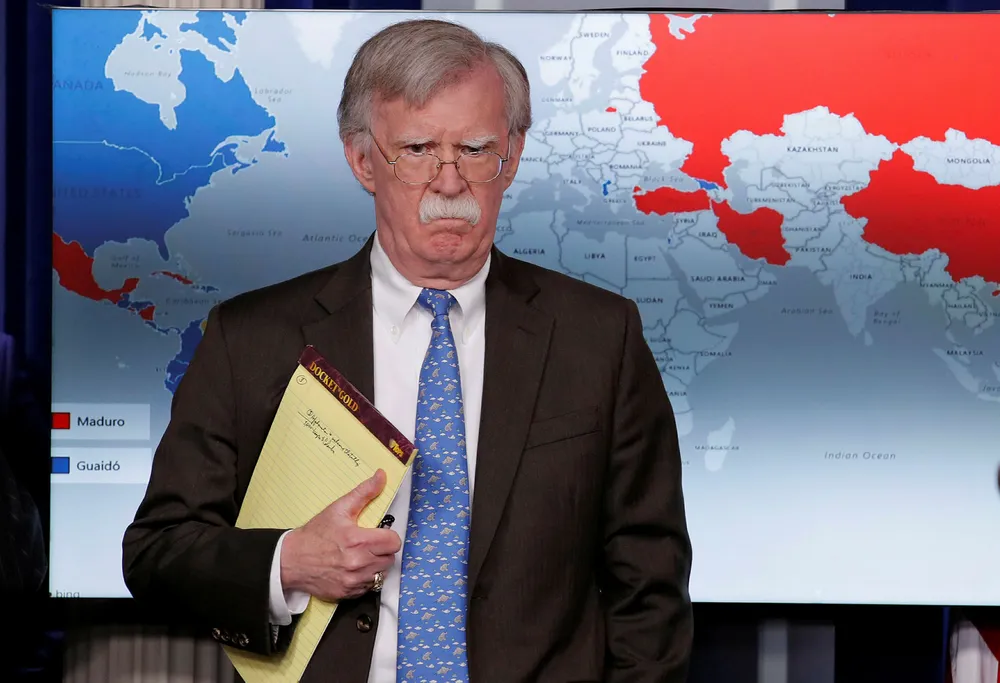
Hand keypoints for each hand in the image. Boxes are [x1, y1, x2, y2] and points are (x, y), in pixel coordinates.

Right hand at [280, 469, 400, 600]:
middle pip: (390, 558)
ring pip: (381, 573)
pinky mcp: (349, 593)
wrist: (291, 560)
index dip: (389, 536)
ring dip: (376, 565)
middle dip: (382, 550)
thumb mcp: (338, 509)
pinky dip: (365, 578)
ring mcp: (354, 581)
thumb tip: (381, 476)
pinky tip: (353, 569)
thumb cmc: (315, 534)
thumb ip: (364, 492)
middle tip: (368, 544)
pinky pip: (369, 587)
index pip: (394, 542)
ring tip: (361, 557)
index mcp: (359, 541)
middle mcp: (359, 564)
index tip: (379, 534)